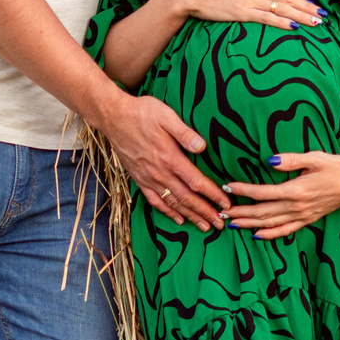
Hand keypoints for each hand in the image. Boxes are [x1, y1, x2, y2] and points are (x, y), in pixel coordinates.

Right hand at [93, 90, 229, 227]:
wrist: (114, 118)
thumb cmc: (141, 113)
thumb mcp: (166, 116)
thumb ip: (184, 133)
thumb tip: (202, 147)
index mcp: (169, 157)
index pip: (196, 182)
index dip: (213, 195)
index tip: (226, 204)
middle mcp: (160, 173)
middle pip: (187, 198)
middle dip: (206, 212)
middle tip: (221, 224)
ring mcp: (148, 178)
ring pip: (173, 203)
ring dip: (191, 216)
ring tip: (205, 227)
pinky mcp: (139, 179)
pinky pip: (155, 201)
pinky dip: (168, 212)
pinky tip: (178, 219)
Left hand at [223, 150, 339, 239]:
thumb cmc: (337, 166)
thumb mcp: (315, 157)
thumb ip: (291, 160)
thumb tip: (269, 160)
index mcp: (296, 190)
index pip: (262, 193)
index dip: (243, 191)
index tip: (227, 187)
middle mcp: (297, 206)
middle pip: (262, 212)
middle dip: (240, 212)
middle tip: (220, 211)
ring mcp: (303, 215)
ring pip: (270, 224)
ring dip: (249, 224)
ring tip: (231, 224)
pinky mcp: (308, 219)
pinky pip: (285, 231)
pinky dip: (270, 234)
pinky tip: (256, 235)